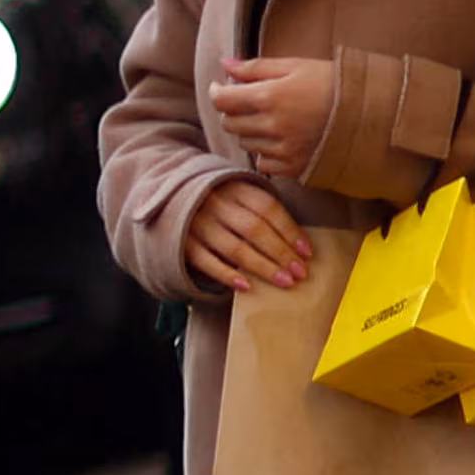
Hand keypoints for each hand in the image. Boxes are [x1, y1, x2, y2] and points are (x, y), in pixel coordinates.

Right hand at [179, 177, 312, 292]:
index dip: (290, 231)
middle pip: (254, 229)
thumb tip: (298, 243)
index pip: (268, 208)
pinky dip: (227, 275)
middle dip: (281, 253)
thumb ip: (261, 210)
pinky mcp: (183, 243)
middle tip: (300, 273)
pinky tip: (246, 286)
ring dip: (262, 267)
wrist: (168, 197)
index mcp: (234, 188)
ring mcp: (197, 223)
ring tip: (283, 282)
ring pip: (235, 248)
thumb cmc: (217, 202)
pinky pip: (207, 262)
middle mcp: (215, 203)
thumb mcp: (238, 194)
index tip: (307, 253)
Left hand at [206, 55, 337, 185]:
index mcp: (271, 97)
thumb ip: (256, 68)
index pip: (222, 101)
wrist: (372, 113)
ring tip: (274, 117)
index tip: (222, 87)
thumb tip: (225, 63)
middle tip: (251, 100)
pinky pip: (263, 162)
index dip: (217, 92)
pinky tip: (284, 137)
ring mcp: (283, 150)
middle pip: (230, 123)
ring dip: (251, 130)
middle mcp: (272, 127)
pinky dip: (266, 151)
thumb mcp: (296, 66)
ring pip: (245, 143)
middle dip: (235, 110)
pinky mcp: (293, 168)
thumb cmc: (334, 83)